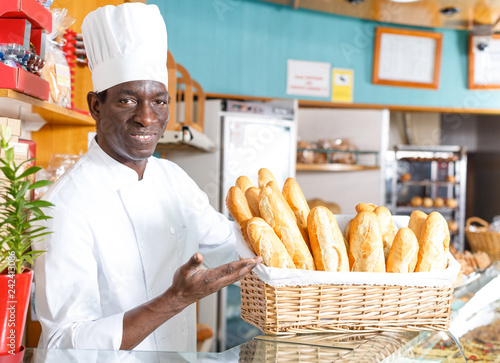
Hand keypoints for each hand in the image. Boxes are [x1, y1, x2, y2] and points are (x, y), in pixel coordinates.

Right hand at [120, 253, 260, 349]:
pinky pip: (232, 279)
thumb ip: (192, 262)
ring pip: (235, 277)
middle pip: (236, 274)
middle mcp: (217, 283)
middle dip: (249, 267)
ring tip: (255, 264)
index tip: (252, 260)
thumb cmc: (181, 283)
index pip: (229, 269)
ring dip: (246, 270)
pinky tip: (244, 271)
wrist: (179, 298)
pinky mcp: (217, 286)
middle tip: (260, 259)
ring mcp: (218, 286)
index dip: (241, 264)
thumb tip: (198, 255)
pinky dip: (240, 274)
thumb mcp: (183, 270)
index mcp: (210, 278)